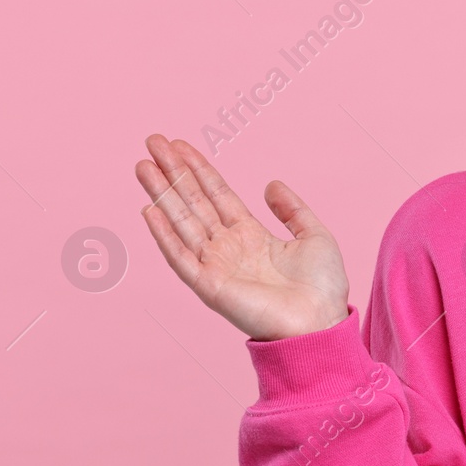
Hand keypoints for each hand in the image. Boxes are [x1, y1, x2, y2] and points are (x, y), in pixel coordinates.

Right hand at [135, 134, 349, 340]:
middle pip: (193, 201)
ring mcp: (215, 265)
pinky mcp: (209, 286)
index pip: (216, 194)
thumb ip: (292, 209)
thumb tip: (270, 184)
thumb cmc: (322, 287)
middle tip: (152, 141)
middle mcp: (227, 247)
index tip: (179, 145)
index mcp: (250, 235)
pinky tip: (150, 210)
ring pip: (182, 221)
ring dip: (162, 193)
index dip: (198, 169)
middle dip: (173, 172)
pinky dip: (164, 235)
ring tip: (143, 164)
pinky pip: (180, 256)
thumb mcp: (313, 234)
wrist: (322, 323)